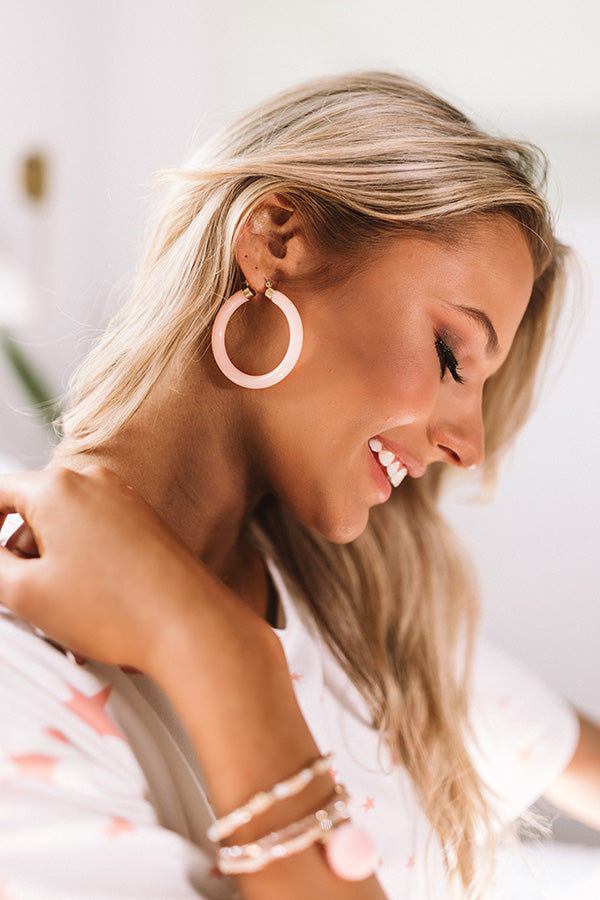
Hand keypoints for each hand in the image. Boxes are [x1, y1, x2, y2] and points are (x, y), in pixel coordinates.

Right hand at [0, 466, 239, 672]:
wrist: (190, 625)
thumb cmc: (120, 609)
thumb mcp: (25, 592)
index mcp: (58, 487)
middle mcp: (94, 482)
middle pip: (31, 514)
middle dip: (19, 558)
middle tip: (19, 600)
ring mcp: (124, 500)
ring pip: (65, 531)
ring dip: (51, 570)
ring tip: (59, 617)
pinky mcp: (144, 522)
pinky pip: (96, 539)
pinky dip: (82, 570)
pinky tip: (88, 609)